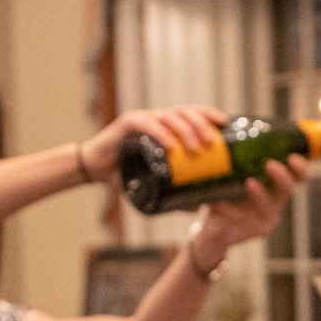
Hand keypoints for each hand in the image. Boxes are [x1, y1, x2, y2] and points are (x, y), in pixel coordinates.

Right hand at [78, 106, 229, 183]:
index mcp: (165, 127)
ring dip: (186, 130)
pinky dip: (161, 133)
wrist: (96, 171)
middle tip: (213, 143)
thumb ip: (175, 194)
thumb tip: (199, 208)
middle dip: (202, 124)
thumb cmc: (125, 174)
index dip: (208, 114)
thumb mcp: (154, 185)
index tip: (224, 122)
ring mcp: (142, 119)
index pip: (191, 113)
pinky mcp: (127, 123)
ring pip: (170, 116)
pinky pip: (147, 125)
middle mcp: (156, 118)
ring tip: (196, 148)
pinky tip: (171, 145)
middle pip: (185, 112)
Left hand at [195, 154, 307, 263]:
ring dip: (261, 194)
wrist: (218, 229)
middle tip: (270, 164)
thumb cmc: (228, 198)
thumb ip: (235, 159)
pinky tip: (220, 204)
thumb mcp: (232, 176)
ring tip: (250, 182)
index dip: (299, 167)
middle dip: (282, 176)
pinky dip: (231, 209)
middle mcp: (275, 199)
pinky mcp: (257, 230)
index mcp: (274, 183)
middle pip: (288, 188)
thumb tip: (226, 131)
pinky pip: (245, 218)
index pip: (294, 173)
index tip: (293, 157)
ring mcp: (268, 216)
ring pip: (270, 205)